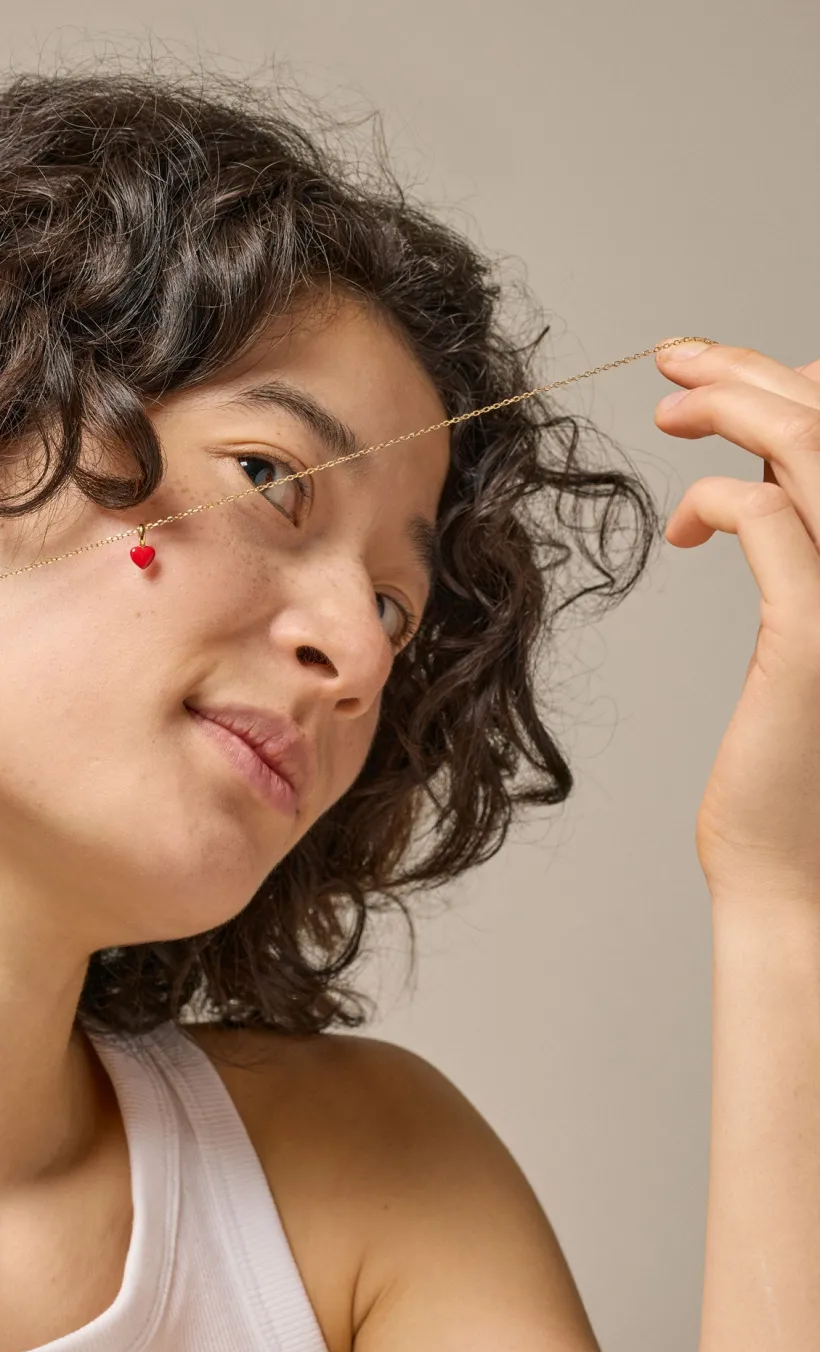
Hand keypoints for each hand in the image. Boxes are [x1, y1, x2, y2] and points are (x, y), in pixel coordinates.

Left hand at [655, 340, 819, 907]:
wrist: (801, 873)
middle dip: (757, 372)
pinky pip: (766, 520)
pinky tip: (681, 527)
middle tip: (679, 355)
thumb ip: (807, 552)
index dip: (802, 388)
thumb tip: (762, 484)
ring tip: (668, 401)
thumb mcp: (814, 632)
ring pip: (814, 451)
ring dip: (733, 407)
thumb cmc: (796, 766)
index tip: (729, 376)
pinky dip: (715, 498)